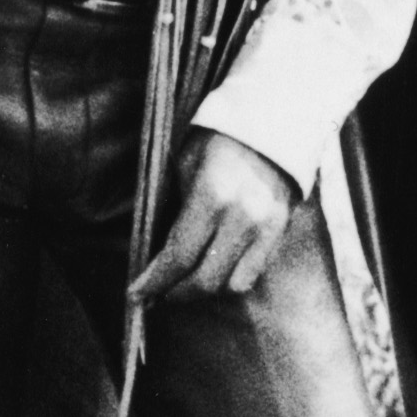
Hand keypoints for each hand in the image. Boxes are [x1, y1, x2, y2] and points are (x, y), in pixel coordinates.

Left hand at [131, 129, 301, 309]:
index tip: (136, 294)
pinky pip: (254, 273)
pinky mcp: (280, 232)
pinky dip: (230, 279)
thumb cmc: (219, 139)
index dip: (155, 281)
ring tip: (185, 284)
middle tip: (157, 293)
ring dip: (205, 290)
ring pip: (233, 285)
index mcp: (212, 197)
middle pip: (206, 280)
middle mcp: (242, 219)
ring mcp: (266, 229)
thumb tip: (158, 252)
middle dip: (176, 292)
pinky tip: (214, 270)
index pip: (179, 256)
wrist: (273, 122)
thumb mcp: (185, 164)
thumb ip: (175, 210)